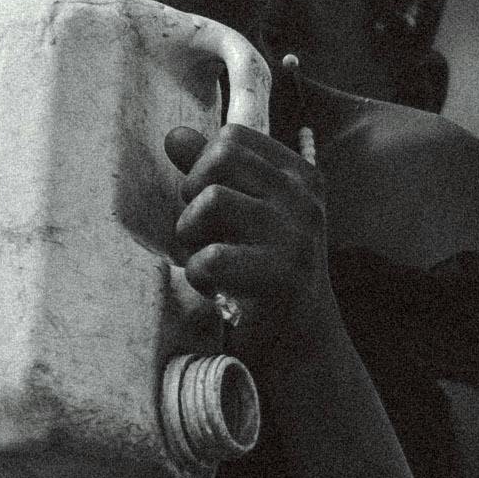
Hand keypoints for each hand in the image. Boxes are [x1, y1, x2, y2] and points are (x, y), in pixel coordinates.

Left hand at [165, 113, 331, 388]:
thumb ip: (210, 173)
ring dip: (190, 235)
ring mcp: (296, 236)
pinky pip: (210, 258)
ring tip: (205, 259)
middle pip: (220, 158)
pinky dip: (197, 275)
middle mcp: (303, 198)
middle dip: (193, 193)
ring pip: (211, 201)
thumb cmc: (262, 271)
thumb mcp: (242, 214)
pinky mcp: (282, 276)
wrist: (301, 342)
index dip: (204, 166)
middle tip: (200, 231)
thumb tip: (174, 135)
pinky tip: (214, 288)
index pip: (233, 137)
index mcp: (300, 175)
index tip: (210, 203)